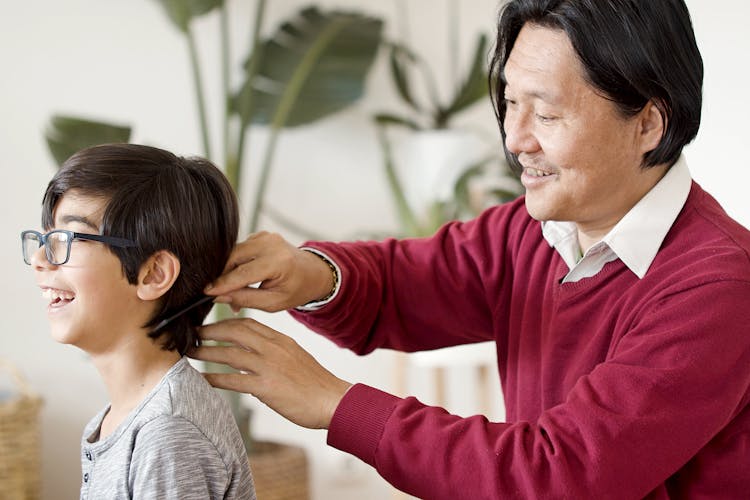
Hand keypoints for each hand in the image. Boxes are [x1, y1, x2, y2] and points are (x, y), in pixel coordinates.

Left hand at [190, 317, 351, 429]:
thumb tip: (253, 353)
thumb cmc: (316, 383)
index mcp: (281, 340)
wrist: (332, 400)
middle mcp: (273, 348)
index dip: (225, 322)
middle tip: (193, 334)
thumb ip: (275, 351)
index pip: (248, 323)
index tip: (211, 325)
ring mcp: (269, 367)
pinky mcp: (266, 387)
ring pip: (230, 353)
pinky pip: (233, 380)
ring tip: (190, 354)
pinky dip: (214, 379)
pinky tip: (201, 380)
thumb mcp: (296, 357)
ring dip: (206, 353)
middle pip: (235, 331)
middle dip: (211, 331)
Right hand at [205, 231, 333, 311]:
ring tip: (235, 290)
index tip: (206, 292)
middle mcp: (271, 244)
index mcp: (278, 262)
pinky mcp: (261, 235)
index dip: (222, 284)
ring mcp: (266, 236)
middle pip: (233, 258)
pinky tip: (242, 277)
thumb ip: (246, 299)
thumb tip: (219, 296)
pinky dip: (236, 263)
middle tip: (221, 296)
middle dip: (223, 277)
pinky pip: (240, 249)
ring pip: (234, 253)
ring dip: (229, 271)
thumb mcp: (274, 303)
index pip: (242, 273)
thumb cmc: (296, 290)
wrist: (313, 272)